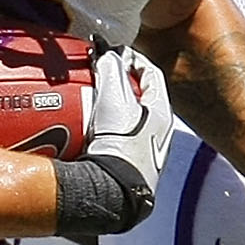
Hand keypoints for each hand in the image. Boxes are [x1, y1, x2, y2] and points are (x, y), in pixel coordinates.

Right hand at [85, 46, 173, 189]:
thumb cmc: (121, 146)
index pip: (151, 74)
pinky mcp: (124, 165)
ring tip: (86, 101)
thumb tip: (106, 52)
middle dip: (115, 84)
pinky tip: (83, 128)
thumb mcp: (114, 97)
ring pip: (123, 119)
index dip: (132, 59)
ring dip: (105, 107)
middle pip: (136, 97)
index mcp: (161, 113)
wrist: (112, 192)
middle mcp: (156, 133)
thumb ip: (110, 68)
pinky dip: (97, 129)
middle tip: (96, 76)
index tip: (114, 53)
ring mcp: (141, 151)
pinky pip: (111, 138)